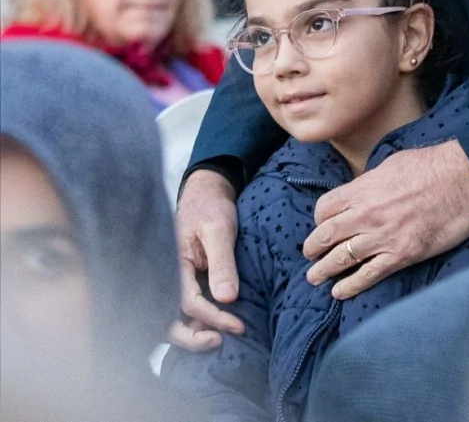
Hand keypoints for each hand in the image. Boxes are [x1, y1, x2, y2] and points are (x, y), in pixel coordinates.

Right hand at [168, 169, 245, 350]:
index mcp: (172, 263)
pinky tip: (214, 326)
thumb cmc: (210, 206)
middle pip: (170, 320)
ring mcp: (173, 279)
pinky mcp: (182, 280)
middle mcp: (167, 276)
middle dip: (193, 338)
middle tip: (221, 341)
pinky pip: (183, 308)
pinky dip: (196, 322)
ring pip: (174, 318)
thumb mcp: (219, 228)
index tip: (238, 325)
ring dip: (193, 333)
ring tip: (219, 338)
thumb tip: (227, 299)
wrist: (206, 192)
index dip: (213, 318)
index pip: (188, 303)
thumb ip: (222, 262)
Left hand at [303, 140, 468, 299]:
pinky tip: (340, 292)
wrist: (465, 178)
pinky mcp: (402, 255)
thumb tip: (364, 190)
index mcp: (363, 188)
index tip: (320, 226)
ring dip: (324, 270)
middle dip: (313, 248)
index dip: (319, 220)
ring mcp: (383, 236)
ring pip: (342, 258)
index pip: (325, 208)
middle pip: (326, 235)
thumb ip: (372, 181)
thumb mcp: (392, 163)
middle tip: (308, 255)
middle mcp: (367, 214)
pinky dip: (351, 286)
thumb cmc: (433, 165)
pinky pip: (369, 275)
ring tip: (314, 278)